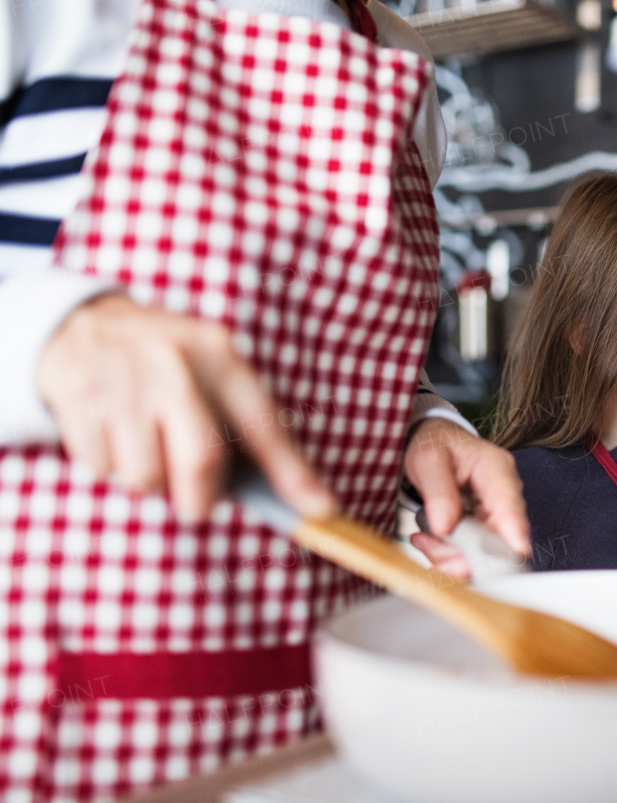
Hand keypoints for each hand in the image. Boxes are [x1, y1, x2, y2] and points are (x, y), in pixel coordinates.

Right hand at [36, 294, 334, 519]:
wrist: (81, 324)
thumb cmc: (166, 366)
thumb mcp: (211, 374)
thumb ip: (245, 427)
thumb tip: (294, 495)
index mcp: (220, 354)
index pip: (264, 424)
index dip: (292, 472)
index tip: (320, 508)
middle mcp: (176, 360)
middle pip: (202, 460)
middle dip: (201, 499)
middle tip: (196, 503)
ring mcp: (125, 376)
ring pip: (146, 476)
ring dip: (148, 480)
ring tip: (143, 446)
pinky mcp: (81, 394)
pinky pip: (102, 467)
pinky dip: (107, 465)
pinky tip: (109, 432)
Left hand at [404, 417, 529, 581]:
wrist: (433, 444)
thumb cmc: (435, 444)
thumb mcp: (428, 460)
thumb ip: (438, 492)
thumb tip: (445, 528)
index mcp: (496, 467)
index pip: (509, 502)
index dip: (515, 529)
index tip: (517, 552)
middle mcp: (503, 494)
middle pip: (499, 537)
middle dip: (464, 554)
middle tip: (429, 549)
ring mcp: (495, 513)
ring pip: (484, 552)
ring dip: (450, 555)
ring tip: (422, 539)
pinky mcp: (484, 528)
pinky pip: (472, 553)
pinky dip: (448, 553)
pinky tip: (429, 540)